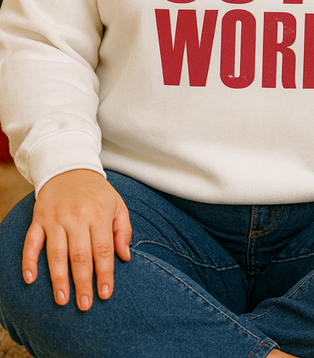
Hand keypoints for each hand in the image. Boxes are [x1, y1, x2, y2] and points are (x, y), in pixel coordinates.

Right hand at [22, 169, 131, 310]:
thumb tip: (125, 257)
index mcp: (98, 214)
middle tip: (84, 306)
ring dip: (58, 279)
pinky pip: (31, 242)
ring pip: (56, 253)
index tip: (105, 294)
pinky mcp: (39, 219)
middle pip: (79, 255)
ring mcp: (55, 218)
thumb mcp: (117, 204)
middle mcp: (76, 217)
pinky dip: (29, 261)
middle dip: (83, 282)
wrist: (69, 167)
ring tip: (63, 300)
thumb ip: (124, 230)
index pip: (103, 249)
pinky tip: (30, 279)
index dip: (104, 273)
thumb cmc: (97, 192)